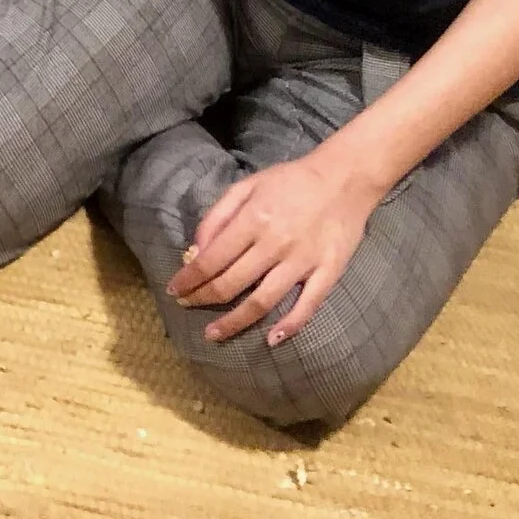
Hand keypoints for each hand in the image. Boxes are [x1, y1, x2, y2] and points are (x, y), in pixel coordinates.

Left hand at [164, 149, 384, 346]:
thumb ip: (218, 216)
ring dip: (234, 322)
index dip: (189, 279)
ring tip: (214, 334)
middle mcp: (275, 244)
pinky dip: (290, 326)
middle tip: (186, 307)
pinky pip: (307, 306)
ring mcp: (303, 261)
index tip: (174, 290)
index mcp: (253, 220)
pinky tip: (272, 340)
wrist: (345, 178)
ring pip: (262, 301)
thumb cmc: (291, 181)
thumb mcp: (247, 186)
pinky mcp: (328, 272)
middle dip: (202, 299)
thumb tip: (195, 250)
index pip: (211, 260)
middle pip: (231, 284)